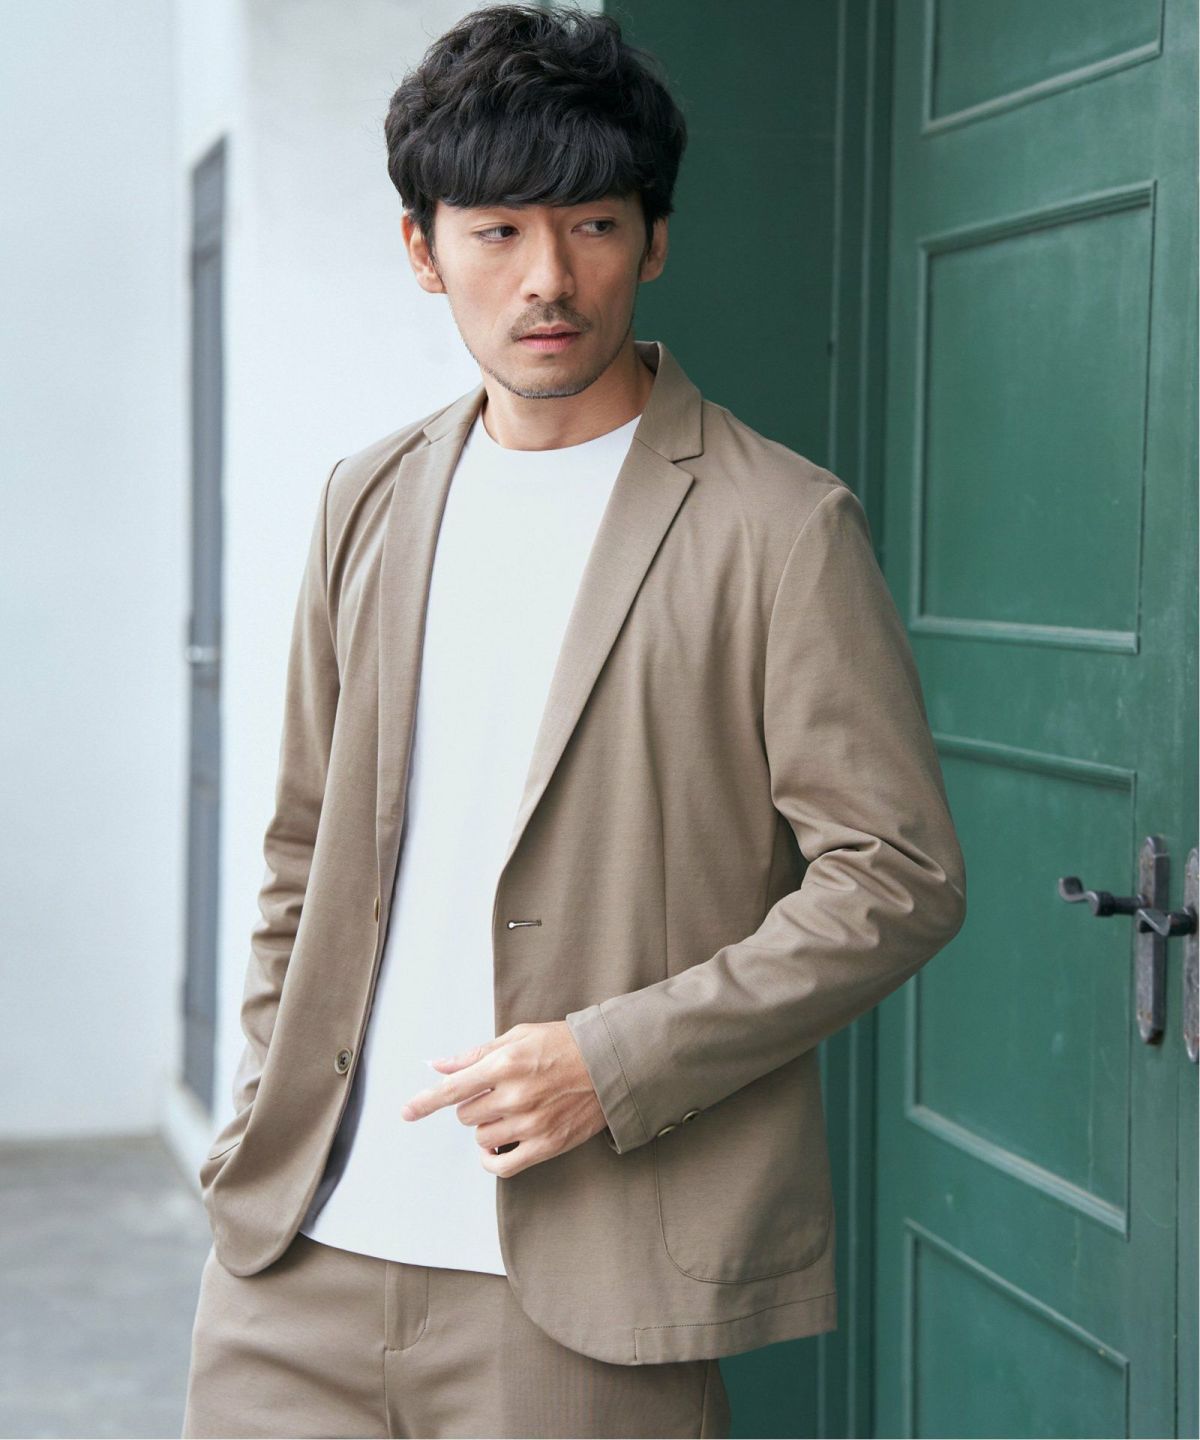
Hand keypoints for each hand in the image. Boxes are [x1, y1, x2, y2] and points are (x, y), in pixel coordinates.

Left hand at [399, 1021, 608, 1176]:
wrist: (608, 1064)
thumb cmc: (563, 1045)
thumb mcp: (518, 1037)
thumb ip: (476, 1055)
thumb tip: (439, 1066)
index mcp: (505, 1064)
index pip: (453, 1089)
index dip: (425, 1102)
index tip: (406, 1112)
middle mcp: (514, 1095)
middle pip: (466, 1115)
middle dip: (473, 1106)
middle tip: (496, 1093)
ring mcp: (530, 1123)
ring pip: (482, 1138)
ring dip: (487, 1127)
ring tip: (510, 1111)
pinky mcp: (545, 1145)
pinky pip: (501, 1165)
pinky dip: (491, 1159)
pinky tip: (496, 1146)